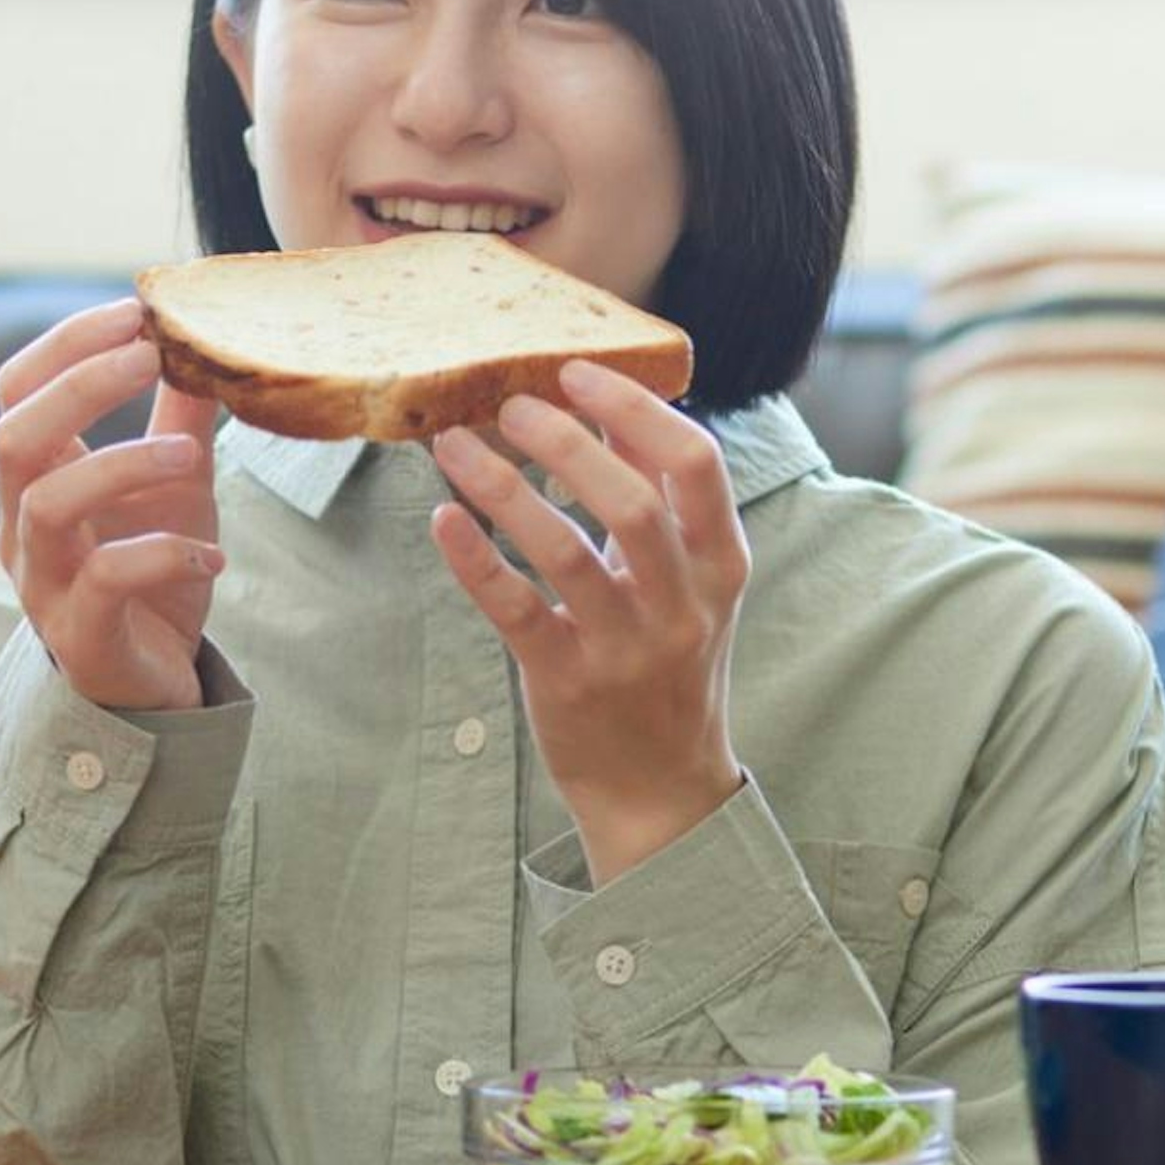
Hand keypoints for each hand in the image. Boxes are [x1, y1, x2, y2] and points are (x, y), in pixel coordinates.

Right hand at [0, 298, 223, 713]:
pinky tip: (213, 556)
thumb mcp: (175, 483)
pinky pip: (103, 581)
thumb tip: (208, 335)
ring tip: (190, 454)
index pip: (16, 390)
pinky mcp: (80, 635)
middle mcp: (22, 526)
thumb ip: (182, 415)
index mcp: (36, 477)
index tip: (134, 313)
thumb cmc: (151, 573)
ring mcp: (43, 582)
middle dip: (80, 386)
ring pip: (47, 505)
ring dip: (122, 464)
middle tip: (150, 355)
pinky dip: (162, 556)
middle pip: (12, 438)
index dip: (67, 343)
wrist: (153, 685)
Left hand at [429, 359, 751, 883]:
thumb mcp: (691, 584)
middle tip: (509, 405)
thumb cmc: (669, 667)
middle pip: (631, 501)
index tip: (576, 373)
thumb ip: (661, 501)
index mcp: (721, 566)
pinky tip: (443, 517)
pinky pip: (515, 610)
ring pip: (565, 551)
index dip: (634, 408)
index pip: (696, 463)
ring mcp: (625, 648)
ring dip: (504, 488)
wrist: (661, 790)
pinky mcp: (567, 682)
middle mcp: (682, 605)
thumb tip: (618, 408)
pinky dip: (475, 559)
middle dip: (565, 441)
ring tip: (454, 445)